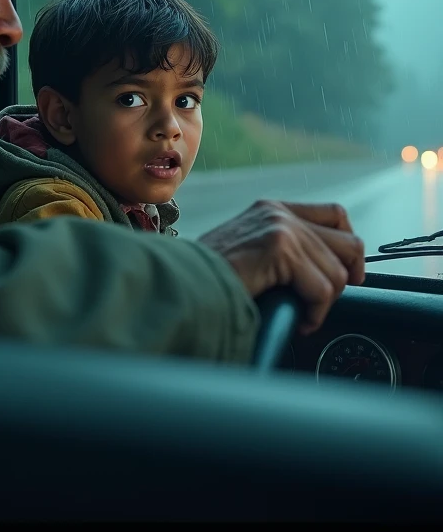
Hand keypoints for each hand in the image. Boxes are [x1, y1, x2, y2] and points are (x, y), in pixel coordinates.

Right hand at [200, 201, 364, 333]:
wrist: (182, 285)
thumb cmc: (210, 279)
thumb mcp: (252, 253)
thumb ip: (285, 250)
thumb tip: (328, 271)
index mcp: (273, 209)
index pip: (336, 215)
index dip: (348, 248)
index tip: (348, 274)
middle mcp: (279, 212)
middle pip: (349, 242)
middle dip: (345, 279)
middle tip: (323, 302)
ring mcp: (280, 227)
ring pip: (337, 272)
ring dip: (324, 303)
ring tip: (302, 315)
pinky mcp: (279, 248)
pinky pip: (322, 289)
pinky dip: (315, 314)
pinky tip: (299, 322)